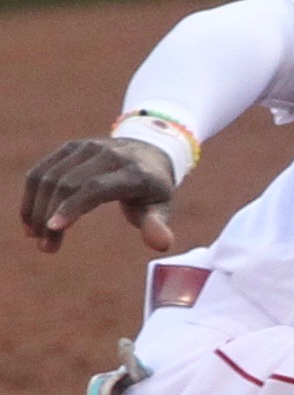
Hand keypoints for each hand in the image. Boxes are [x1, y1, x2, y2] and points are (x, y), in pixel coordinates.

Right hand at [23, 138, 175, 253]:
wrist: (149, 150)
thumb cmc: (153, 188)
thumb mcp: (161, 207)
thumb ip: (157, 225)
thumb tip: (162, 245)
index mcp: (134, 172)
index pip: (97, 187)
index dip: (73, 206)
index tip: (53, 228)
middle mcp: (109, 155)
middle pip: (68, 185)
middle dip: (50, 216)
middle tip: (46, 247)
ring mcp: (87, 148)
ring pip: (50, 177)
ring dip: (37, 209)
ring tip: (36, 237)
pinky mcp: (70, 147)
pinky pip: (42, 170)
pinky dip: (31, 195)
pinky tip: (30, 220)